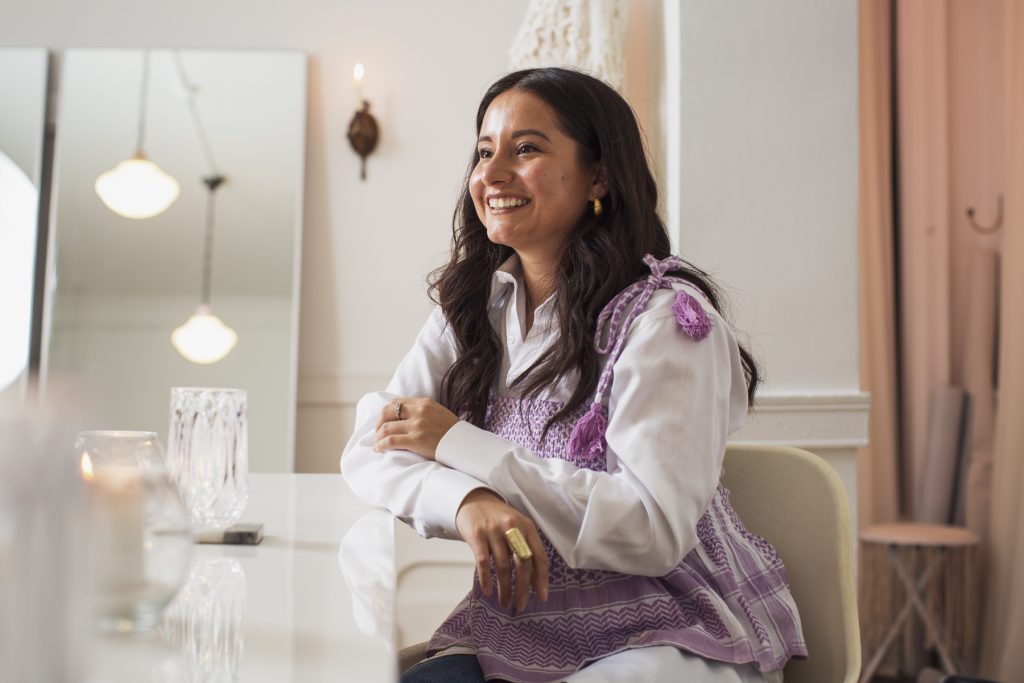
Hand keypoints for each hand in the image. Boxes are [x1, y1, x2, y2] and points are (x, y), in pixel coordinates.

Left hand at [373, 397, 458, 460]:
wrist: (466, 445)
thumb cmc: (453, 433)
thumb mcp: (439, 413)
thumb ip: (424, 412)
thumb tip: (407, 418)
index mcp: (425, 402)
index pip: (397, 403)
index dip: (386, 413)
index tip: (384, 422)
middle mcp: (419, 411)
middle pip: (387, 412)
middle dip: (379, 423)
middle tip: (378, 434)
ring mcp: (417, 425)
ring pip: (386, 427)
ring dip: (378, 437)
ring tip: (378, 444)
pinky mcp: (416, 440)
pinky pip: (390, 441)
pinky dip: (381, 445)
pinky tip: (379, 449)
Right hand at [455, 489, 548, 611]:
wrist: (473, 501)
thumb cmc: (498, 520)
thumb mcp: (517, 529)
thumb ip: (526, 549)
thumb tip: (534, 582)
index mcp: (527, 527)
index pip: (539, 556)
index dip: (542, 578)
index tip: (541, 597)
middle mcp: (512, 528)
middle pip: (523, 563)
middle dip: (523, 588)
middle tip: (521, 605)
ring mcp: (493, 530)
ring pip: (504, 565)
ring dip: (505, 588)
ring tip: (505, 602)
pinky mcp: (477, 535)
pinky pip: (484, 562)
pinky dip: (487, 579)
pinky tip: (488, 591)